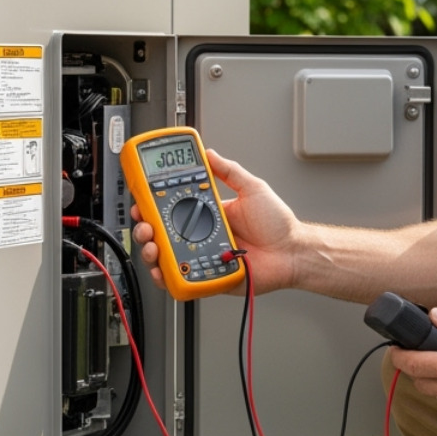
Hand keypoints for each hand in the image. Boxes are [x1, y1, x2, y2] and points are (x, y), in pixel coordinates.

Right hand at [131, 149, 305, 294]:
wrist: (293, 252)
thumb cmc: (278, 226)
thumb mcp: (252, 188)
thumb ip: (230, 171)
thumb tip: (210, 154)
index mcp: (208, 215)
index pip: (173, 210)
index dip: (154, 207)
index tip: (143, 201)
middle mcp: (202, 237)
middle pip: (162, 235)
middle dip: (146, 230)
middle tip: (146, 225)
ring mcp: (203, 258)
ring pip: (167, 259)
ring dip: (152, 253)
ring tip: (153, 246)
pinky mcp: (209, 278)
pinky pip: (182, 281)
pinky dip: (168, 277)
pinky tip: (164, 269)